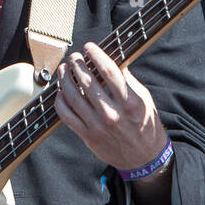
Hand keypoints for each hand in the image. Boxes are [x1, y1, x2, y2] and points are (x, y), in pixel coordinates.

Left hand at [54, 41, 168, 171]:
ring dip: (65, 79)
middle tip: (74, 56)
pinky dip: (60, 101)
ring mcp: (98, 126)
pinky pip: (67, 116)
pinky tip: (60, 92)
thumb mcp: (144, 100)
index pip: (109, 72)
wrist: (144, 158)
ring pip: (73, 97)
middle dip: (77, 64)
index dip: (96, 55)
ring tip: (64, 69)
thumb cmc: (145, 125)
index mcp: (130, 102)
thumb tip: (114, 60)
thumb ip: (128, 81)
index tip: (89, 47)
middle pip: (87, 82)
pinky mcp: (88, 136)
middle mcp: (113, 114)